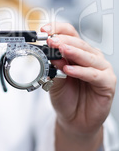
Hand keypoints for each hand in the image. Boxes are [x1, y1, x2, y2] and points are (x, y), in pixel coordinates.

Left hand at [41, 22, 115, 150]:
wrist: (74, 120)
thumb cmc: (66, 98)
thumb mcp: (54, 80)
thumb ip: (54, 67)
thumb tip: (50, 55)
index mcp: (77, 52)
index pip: (70, 34)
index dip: (58, 29)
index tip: (44, 29)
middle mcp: (90, 57)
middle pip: (79, 43)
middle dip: (63, 41)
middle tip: (51, 40)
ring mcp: (100, 69)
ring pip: (88, 56)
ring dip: (73, 52)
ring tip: (60, 50)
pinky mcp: (107, 83)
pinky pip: (94, 74)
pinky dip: (81, 71)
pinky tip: (69, 70)